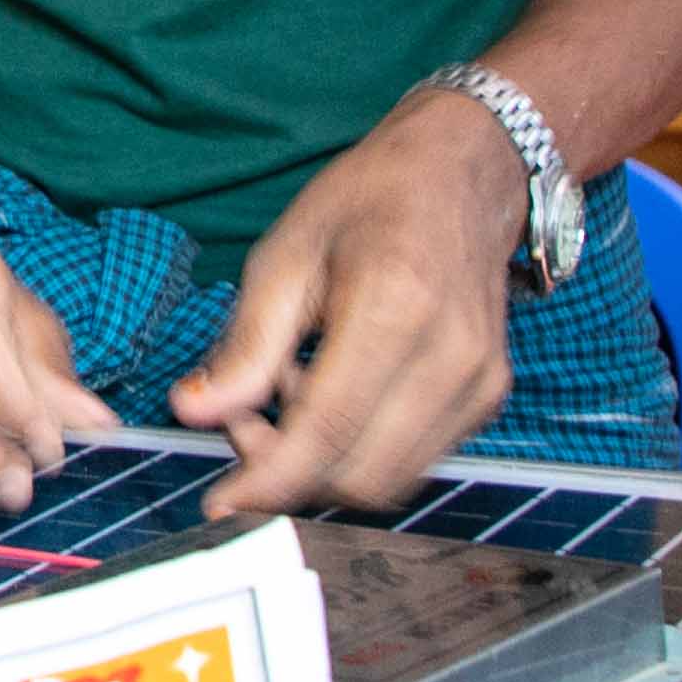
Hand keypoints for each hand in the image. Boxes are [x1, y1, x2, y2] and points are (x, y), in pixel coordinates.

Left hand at [177, 96, 525, 517]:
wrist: (463, 175)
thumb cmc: (368, 202)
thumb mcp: (284, 255)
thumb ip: (245, 344)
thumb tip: (194, 413)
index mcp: (394, 308)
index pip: (327, 431)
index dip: (267, 480)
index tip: (219, 507)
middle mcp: (450, 357)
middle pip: (360, 475)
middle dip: (288, 472)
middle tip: (243, 421)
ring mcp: (478, 384)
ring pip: (390, 480)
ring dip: (324, 465)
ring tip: (287, 393)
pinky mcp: (487, 398)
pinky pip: (415, 458)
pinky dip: (361, 449)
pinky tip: (332, 392)